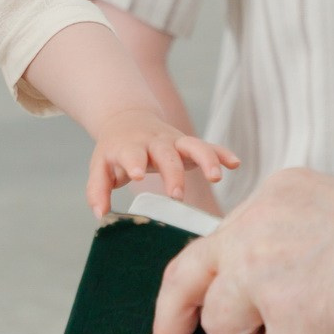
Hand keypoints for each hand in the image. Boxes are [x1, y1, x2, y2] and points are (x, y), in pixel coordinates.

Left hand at [85, 108, 239, 219]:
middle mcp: (155, 142)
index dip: (134, 162)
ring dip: (206, 159)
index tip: (137, 174)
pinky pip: (209, 146)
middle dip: (173, 172)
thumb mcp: (100, 166)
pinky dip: (222, 153)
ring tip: (216, 177)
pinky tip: (235, 163)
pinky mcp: (188, 144)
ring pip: (193, 145)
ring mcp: (174, 141)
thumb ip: (98, 190)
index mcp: (129, 147)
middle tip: (176, 194)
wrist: (128, 119)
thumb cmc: (115, 150)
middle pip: (166, 154)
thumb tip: (101, 213)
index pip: (131, 153)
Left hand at [152, 169, 333, 333]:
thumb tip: (269, 294)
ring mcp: (265, 271)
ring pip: (225, 327)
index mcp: (274, 196)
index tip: (192, 310)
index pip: (217, 241)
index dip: (201, 282)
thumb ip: (293, 241)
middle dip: (171, 323)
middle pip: (185, 277)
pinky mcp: (287, 318)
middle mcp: (258, 226)